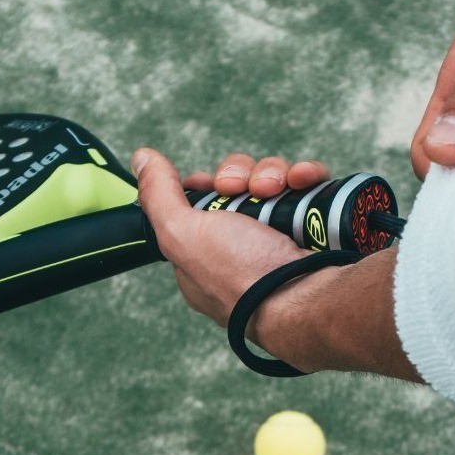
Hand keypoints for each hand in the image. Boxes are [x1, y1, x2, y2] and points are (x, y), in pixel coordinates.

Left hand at [132, 147, 328, 338]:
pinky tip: (302, 182)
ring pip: (272, 182)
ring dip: (273, 174)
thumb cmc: (239, 277)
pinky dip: (304, 178)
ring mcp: (279, 239)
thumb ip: (158, 195)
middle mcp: (241, 249)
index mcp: (204, 256)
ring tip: (276, 189)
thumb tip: (141, 157)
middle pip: (236, 187)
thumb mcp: (182, 234)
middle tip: (244, 189)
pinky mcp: (313, 228)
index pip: (199, 207)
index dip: (206, 187)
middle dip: (241, 176)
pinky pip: (307, 188)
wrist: (305, 298)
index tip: (213, 184)